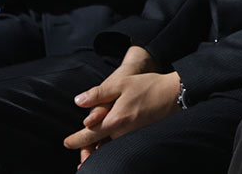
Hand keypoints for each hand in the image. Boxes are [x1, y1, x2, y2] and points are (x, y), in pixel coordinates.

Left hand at [63, 67, 180, 161]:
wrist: (175, 94)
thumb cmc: (148, 86)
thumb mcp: (121, 84)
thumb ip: (98, 93)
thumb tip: (78, 101)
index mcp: (116, 120)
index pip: (89, 135)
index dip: (76, 140)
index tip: (66, 143)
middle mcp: (123, 134)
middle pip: (100, 147)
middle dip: (87, 152)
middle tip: (79, 158)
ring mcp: (133, 137)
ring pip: (111, 148)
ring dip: (100, 152)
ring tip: (89, 157)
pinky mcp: (141, 137)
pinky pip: (122, 146)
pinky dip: (113, 149)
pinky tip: (110, 147)